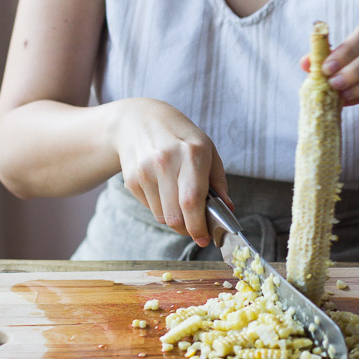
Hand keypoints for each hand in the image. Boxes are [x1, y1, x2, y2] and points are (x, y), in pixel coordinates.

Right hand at [110, 98, 231, 246]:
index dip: (198, 225)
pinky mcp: (131, 179)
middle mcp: (166, 162)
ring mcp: (145, 171)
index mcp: (192, 153)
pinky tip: (164, 190)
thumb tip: (227, 209)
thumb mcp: (207, 149)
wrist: (139, 120)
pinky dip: (161, 208)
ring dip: (175, 219)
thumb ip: (218, 182)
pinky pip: (150, 208)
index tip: (204, 238)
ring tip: (180, 202)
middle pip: (175, 215)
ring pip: (162, 216)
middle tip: (196, 228)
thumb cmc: (180, 137)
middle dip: (188, 229)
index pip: (192, 200)